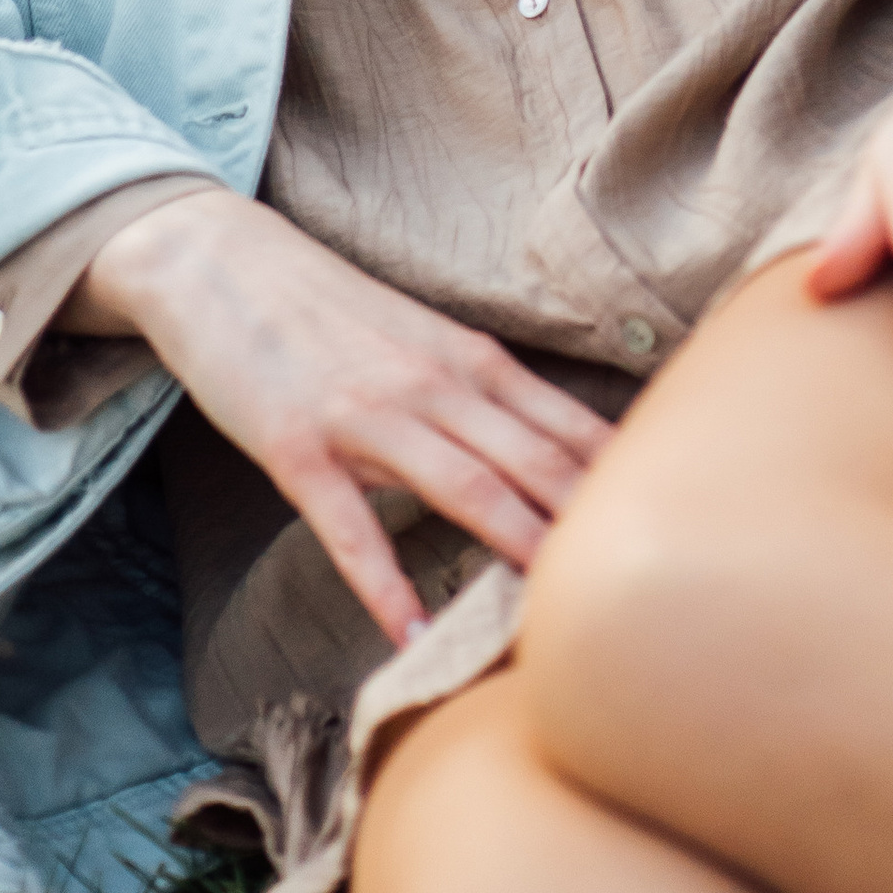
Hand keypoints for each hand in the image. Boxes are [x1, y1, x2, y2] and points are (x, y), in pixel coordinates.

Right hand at [76, 189, 614, 650]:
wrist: (221, 261)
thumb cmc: (329, 311)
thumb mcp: (420, 342)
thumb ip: (479, 398)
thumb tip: (546, 461)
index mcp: (469, 360)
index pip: (566, 428)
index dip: (620, 483)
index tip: (671, 531)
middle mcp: (433, 384)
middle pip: (533, 461)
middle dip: (589, 524)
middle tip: (638, 587)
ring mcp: (366, 415)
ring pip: (463, 487)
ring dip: (515, 548)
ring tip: (556, 615)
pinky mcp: (299, 447)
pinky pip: (350, 526)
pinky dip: (383, 581)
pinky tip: (411, 632)